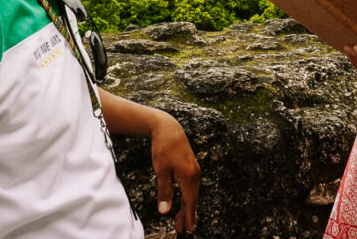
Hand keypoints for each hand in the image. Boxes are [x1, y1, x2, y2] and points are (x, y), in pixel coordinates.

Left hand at [150, 112, 200, 232]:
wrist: (168, 128)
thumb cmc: (163, 148)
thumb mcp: (161, 171)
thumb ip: (165, 191)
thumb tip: (165, 211)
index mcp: (189, 176)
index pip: (189, 201)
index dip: (189, 216)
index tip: (188, 228)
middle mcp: (195, 173)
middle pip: (193, 199)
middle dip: (188, 214)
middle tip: (182, 228)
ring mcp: (195, 169)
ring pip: (192, 193)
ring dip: (187, 206)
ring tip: (181, 219)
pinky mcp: (191, 166)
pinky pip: (192, 186)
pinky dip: (188, 196)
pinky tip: (184, 201)